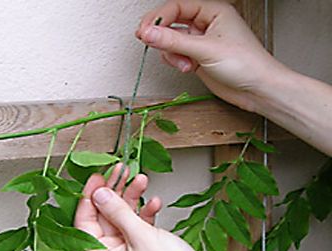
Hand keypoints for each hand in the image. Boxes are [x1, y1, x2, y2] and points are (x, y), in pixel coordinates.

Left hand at [75, 164, 230, 250]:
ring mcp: (131, 248)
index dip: (89, 196)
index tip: (97, 177)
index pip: (85, 221)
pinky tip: (155, 202)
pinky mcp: (148, 244)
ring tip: (141, 179)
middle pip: (106, 214)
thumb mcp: (140, 236)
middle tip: (120, 171)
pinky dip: (147, 211)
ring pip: (125, 215)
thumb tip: (99, 194)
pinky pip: (141, 222)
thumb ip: (118, 212)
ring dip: (134, 197)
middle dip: (115, 191)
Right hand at [136, 0, 285, 111]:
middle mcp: (206, 24)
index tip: (145, 31)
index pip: (177, 7)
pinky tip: (187, 68)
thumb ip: (173, 41)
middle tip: (147, 41)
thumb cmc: (247, 64)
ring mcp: (201, 42)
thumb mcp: (205, 49)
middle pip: (172, 22)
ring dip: (172, 53)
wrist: (258, 90)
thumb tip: (149, 33)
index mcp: (213, 11)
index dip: (158, 18)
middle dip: (161, 35)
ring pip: (172, 41)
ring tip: (183, 63)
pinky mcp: (197, 58)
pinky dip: (177, 62)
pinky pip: (177, 55)